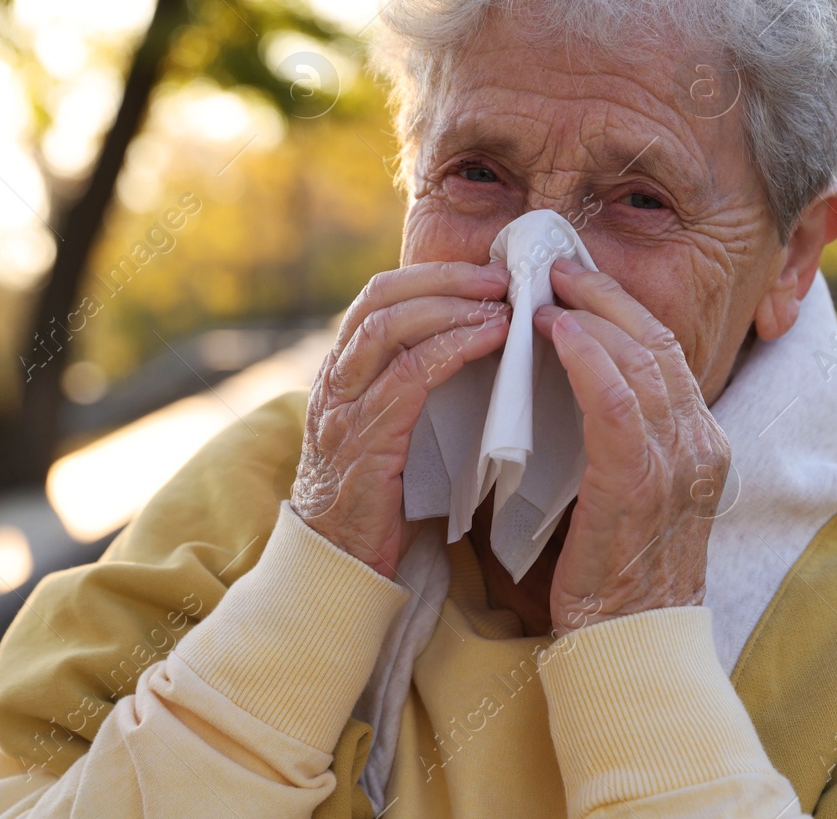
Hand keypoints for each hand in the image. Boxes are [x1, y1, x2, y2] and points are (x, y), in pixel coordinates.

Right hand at [293, 260, 511, 576]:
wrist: (337, 564)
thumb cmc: (376, 499)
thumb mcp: (388, 429)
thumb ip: (413, 388)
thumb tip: (472, 347)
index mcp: (342, 372)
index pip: (378, 296)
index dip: (431, 275)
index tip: (482, 271)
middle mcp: (336, 380)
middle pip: (381, 298)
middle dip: (444, 278)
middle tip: (499, 276)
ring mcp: (344, 409)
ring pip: (389, 327)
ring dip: (451, 306)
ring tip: (500, 304)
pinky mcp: (364, 441)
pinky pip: (407, 377)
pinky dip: (451, 348)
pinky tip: (488, 340)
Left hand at [532, 257, 730, 634]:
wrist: (627, 648)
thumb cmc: (611, 578)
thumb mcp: (624, 497)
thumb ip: (609, 444)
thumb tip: (558, 392)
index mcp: (701, 447)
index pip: (667, 356)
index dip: (622, 311)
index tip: (578, 284)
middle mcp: (700, 446)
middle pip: (659, 343)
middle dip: (607, 296)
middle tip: (559, 267)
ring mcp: (678, 463)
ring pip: (641, 359)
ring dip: (591, 314)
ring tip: (547, 289)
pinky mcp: (640, 482)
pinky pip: (617, 400)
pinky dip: (586, 356)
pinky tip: (555, 332)